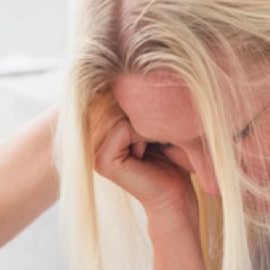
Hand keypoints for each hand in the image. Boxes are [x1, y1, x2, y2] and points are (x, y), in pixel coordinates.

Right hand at [89, 100, 198, 227]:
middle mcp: (92, 140)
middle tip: (160, 136)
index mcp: (101, 130)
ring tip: (157, 143)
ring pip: (122, 113)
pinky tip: (152, 151)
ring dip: (147, 123)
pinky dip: (144, 134)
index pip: (116, 95)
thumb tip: (130, 71)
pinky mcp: (102, 161)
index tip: (159, 120)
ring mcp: (93, 151)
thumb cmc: (173, 160)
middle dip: (144, 111)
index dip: (141, 101)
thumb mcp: (155, 123)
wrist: (177, 198)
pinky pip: (124, 128)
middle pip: (117, 102)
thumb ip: (138, 104)